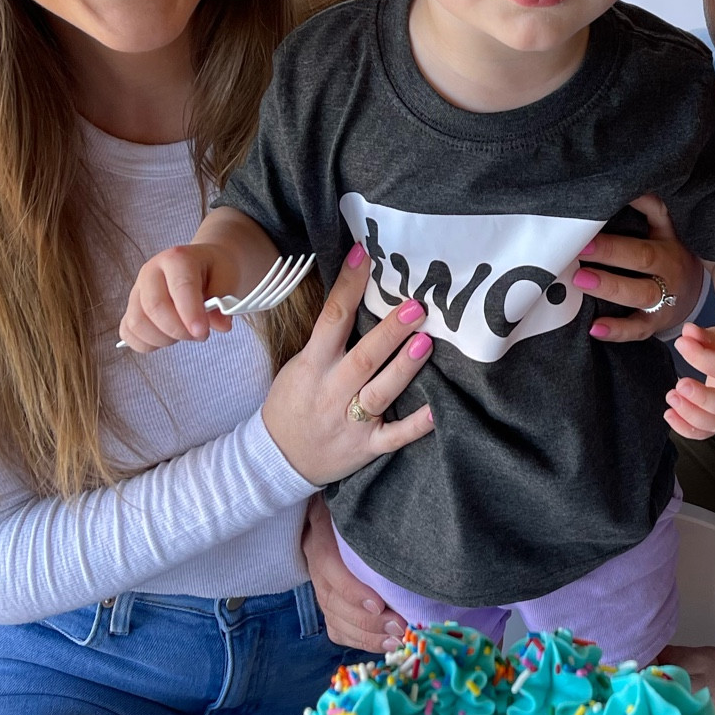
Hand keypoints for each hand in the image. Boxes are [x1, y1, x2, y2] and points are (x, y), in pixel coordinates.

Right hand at [118, 243, 238, 350]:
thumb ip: (223, 303)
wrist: (204, 266)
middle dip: (178, 330)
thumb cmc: (214, 271)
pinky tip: (167, 338)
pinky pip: (128, 333)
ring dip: (163, 338)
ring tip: (184, 334)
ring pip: (137, 323)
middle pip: (154, 307)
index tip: (202, 331)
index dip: (190, 312)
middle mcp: (151, 272)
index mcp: (176, 258)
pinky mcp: (132, 308)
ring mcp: (137, 290)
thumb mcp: (228, 279)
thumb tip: (221, 325)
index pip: (180, 287)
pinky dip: (147, 343)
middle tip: (200, 334)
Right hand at [262, 243, 435, 485]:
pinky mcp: (365, 447)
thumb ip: (328, 340)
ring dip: (403, 368)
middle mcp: (331, 391)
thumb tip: (359, 296)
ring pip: (379, 393)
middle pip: (363, 357)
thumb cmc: (293, 403)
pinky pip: (394, 436)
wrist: (277, 458)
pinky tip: (436, 410)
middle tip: (416, 307)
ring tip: (426, 343)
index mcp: (313, 365)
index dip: (348, 286)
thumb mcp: (300, 365)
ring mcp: (349, 422)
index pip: (332, 318)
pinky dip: (415, 425)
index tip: (365, 255)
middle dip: (390, 331)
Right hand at [304, 497, 405, 651]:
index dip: (351, 589)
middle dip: (366, 620)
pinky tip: (381, 644)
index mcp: (320, 527)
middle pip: (332, 598)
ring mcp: (318, 578)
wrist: (341, 499)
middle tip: (399, 627)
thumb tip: (404, 505)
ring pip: (334, 616)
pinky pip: (335, 626)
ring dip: (365, 634)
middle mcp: (313, 554)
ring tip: (396, 639)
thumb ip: (376, 506)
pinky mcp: (326, 596)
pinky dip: (358, 639)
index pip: (328, 565)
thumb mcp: (364, 493)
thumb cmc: (363, 494)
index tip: (380, 603)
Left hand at [574, 195, 703, 342]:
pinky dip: (616, 330)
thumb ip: (648, 208)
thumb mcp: (664, 230)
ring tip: (580, 281)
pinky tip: (594, 328)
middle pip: (643, 259)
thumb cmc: (667, 257)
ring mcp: (663, 299)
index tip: (594, 220)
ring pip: (640, 294)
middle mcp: (668, 270)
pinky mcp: (654, 324)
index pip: (652, 222)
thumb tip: (626, 184)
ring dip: (610, 287)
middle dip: (611, 253)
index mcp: (668, 243)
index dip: (633, 213)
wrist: (692, 295)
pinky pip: (637, 329)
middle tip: (578, 250)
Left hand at [666, 317, 714, 437]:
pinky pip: (708, 432)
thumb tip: (688, 333)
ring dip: (690, 415)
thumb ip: (711, 334)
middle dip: (701, 399)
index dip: (701, 358)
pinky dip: (687, 429)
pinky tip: (671, 415)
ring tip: (672, 398)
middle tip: (679, 385)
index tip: (681, 344)